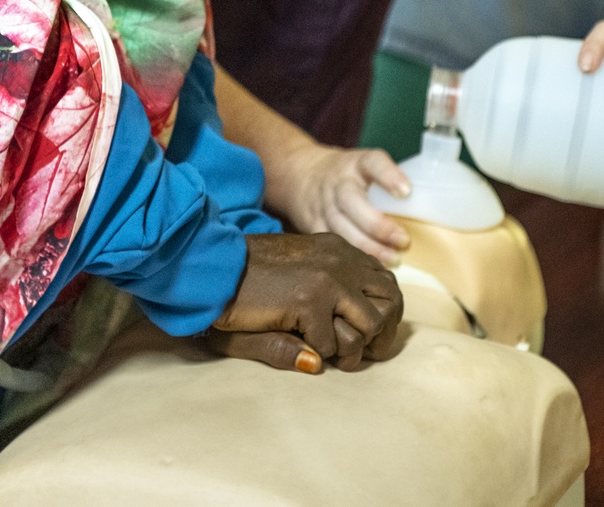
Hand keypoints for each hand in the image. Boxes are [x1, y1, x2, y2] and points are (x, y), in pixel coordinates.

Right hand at [208, 232, 402, 372]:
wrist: (213, 269)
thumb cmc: (248, 281)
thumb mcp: (293, 286)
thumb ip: (329, 304)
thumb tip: (358, 329)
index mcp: (337, 250)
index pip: (386, 282)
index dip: (383, 314)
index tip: (366, 337)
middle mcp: (340, 259)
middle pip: (391, 302)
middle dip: (379, 335)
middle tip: (356, 354)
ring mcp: (327, 278)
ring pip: (370, 325)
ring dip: (351, 349)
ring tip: (328, 353)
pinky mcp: (309, 300)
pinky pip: (330, 345)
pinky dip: (316, 353)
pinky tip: (296, 342)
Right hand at [275, 143, 412, 265]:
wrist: (299, 174)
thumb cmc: (346, 174)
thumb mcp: (364, 165)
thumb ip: (388, 181)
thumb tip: (429, 206)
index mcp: (356, 163)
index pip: (373, 163)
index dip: (389, 176)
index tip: (406, 191)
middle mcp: (337, 183)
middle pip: (352, 201)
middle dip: (379, 225)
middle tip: (404, 241)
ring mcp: (322, 205)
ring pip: (342, 229)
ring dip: (369, 247)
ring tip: (394, 259)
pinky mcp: (312, 226)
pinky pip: (331, 245)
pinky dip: (350, 258)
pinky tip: (369, 268)